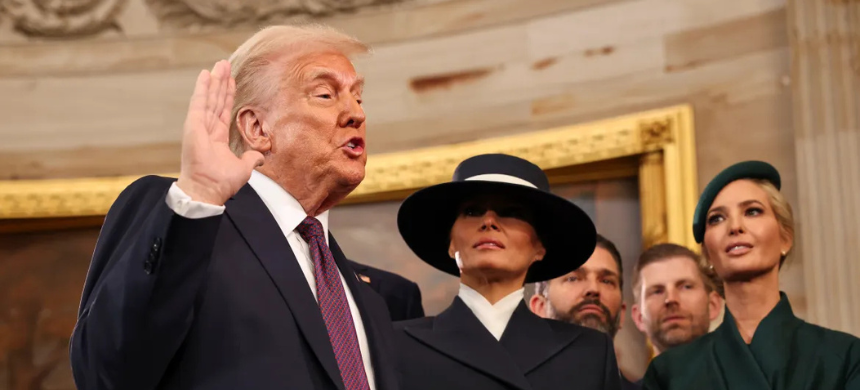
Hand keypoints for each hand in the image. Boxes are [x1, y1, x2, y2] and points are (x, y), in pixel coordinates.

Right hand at [176, 60, 263, 205]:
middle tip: (225, 64)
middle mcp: (207, 129)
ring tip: (219, 64)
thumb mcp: (243, 168)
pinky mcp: (193, 124)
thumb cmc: (221, 183)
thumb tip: (259, 157)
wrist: (208, 189)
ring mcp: (199, 125)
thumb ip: (250, 159)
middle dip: (221, 82)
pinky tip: (205, 74)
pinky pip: (199, 102)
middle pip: (216, 100)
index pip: (223, 110)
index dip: (227, 95)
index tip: (231, 81)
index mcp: (217, 138)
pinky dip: (202, 88)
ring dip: (214, 80)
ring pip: (209, 97)